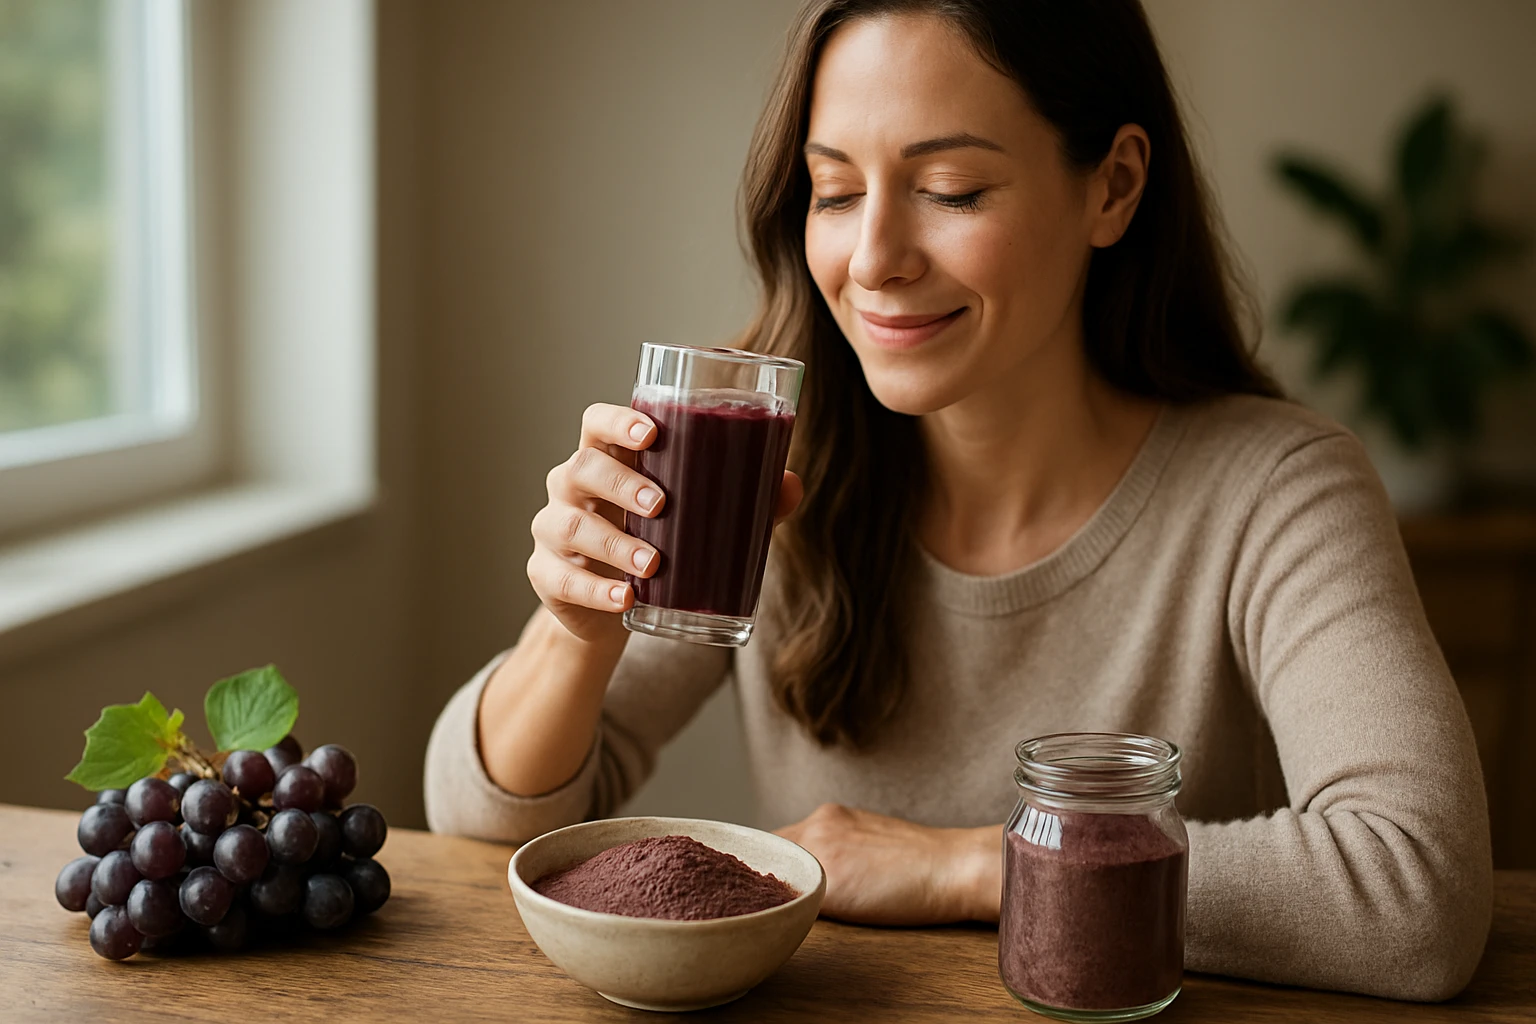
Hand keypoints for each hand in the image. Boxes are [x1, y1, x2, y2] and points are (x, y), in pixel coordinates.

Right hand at [529, 402, 802, 643]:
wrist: (611, 606)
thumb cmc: (657, 540)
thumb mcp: (697, 516)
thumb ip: (744, 498)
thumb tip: (791, 485)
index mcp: (607, 457)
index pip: (597, 422)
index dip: (619, 421)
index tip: (653, 432)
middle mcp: (570, 486)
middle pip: (580, 468)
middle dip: (621, 484)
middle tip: (662, 505)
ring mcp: (552, 530)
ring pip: (570, 525)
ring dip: (614, 544)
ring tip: (654, 565)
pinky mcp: (547, 575)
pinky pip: (562, 579)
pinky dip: (596, 591)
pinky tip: (624, 601)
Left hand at [776, 804, 1000, 925]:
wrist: (954, 867)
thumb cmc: (923, 867)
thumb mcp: (871, 844)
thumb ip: (838, 851)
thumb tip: (812, 879)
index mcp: (829, 815)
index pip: (781, 843)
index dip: (776, 868)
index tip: (777, 887)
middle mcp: (818, 824)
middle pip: (771, 857)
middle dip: (773, 881)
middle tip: (780, 906)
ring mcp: (819, 847)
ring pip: (776, 876)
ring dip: (780, 896)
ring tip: (791, 916)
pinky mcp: (827, 877)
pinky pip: (791, 897)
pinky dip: (790, 910)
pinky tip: (801, 923)